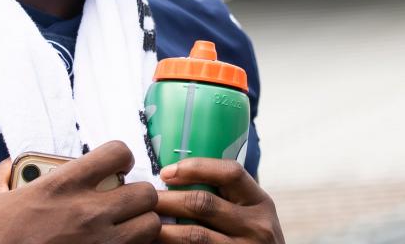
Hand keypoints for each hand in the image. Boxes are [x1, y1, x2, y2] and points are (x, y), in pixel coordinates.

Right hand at [0, 140, 160, 243]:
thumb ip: (1, 177)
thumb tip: (8, 169)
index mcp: (61, 187)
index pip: (117, 153)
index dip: (120, 158)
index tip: (113, 167)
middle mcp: (87, 213)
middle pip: (144, 192)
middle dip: (136, 195)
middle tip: (120, 200)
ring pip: (150, 226)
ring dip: (140, 225)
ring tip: (122, 227)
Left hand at [155, 158, 284, 242]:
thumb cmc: (250, 239)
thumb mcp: (249, 215)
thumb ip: (225, 198)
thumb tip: (174, 179)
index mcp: (260, 202)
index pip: (230, 172)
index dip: (196, 167)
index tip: (166, 172)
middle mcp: (257, 225)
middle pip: (204, 203)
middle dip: (168, 199)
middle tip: (145, 200)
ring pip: (195, 234)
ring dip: (164, 228)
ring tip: (145, 223)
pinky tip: (158, 243)